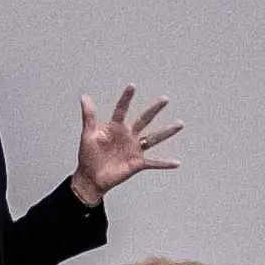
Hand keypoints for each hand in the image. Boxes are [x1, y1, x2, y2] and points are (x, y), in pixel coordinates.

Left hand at [72, 86, 181, 206]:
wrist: (91, 177)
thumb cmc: (88, 156)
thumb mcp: (88, 135)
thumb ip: (89, 116)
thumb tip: (84, 96)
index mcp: (116, 127)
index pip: (122, 110)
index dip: (126, 98)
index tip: (132, 86)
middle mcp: (128, 136)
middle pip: (143, 120)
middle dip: (154, 109)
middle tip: (165, 99)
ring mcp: (134, 149)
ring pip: (153, 138)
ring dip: (166, 132)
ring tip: (179, 124)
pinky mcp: (137, 163)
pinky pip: (154, 163)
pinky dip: (165, 164)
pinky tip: (176, 163)